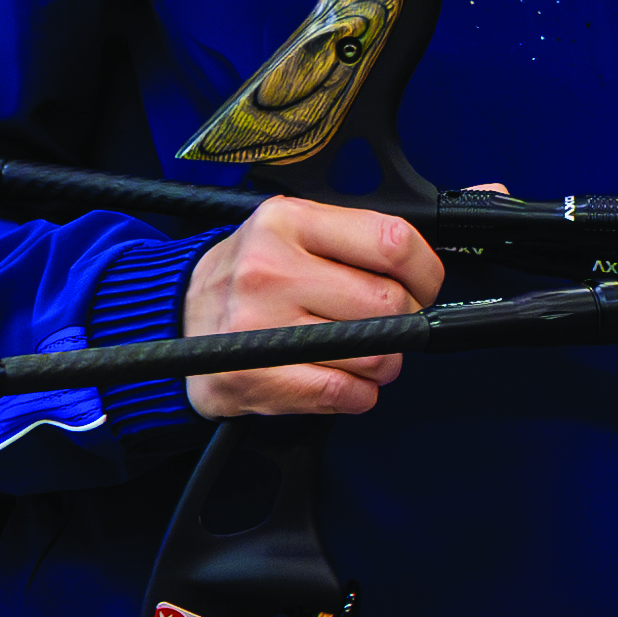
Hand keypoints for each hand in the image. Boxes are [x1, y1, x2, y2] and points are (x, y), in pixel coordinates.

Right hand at [181, 195, 441, 419]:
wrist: (173, 312)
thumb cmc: (250, 272)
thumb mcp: (295, 229)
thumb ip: (359, 236)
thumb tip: (444, 247)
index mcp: (289, 221)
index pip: (391, 241)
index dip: (425, 271)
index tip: (423, 285)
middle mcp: (270, 269)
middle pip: (389, 304)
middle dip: (407, 323)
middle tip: (392, 325)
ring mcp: (258, 325)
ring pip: (372, 354)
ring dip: (383, 364)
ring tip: (361, 354)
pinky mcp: (251, 376)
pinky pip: (340, 394)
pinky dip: (358, 395)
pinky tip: (343, 381)